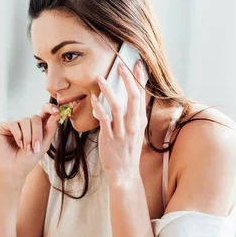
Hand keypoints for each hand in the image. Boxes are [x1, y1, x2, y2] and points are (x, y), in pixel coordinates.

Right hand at [0, 103, 58, 180]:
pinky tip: (18, 144)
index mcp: (36, 126)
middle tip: (35, 148)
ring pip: (25, 120)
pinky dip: (18, 135)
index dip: (50, 108)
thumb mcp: (43, 145)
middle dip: (37, 134)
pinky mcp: (3, 126)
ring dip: (28, 137)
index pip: (44, 112)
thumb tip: (56, 114)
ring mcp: (14, 124)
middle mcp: (25, 123)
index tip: (57, 111)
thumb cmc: (27, 160)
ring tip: (25, 149)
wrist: (13, 171)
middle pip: (35, 117)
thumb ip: (50, 130)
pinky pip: (14, 124)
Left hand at [92, 60, 147, 185]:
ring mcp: (122, 131)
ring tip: (100, 78)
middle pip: (133, 97)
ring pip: (117, 106)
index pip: (141, 95)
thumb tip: (123, 99)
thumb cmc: (127, 151)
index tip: (136, 64)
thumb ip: (130, 115)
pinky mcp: (109, 137)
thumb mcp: (133, 131)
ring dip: (109, 90)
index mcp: (140, 121)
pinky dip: (99, 107)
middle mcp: (133, 124)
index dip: (139, 79)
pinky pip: (104, 119)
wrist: (124, 172)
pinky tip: (94, 98)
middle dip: (127, 79)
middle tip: (120, 65)